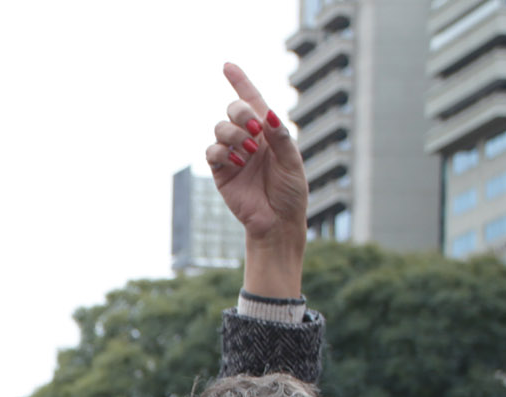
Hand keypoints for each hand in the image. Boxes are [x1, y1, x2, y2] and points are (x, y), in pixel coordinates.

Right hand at [209, 62, 306, 298]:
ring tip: (249, 152)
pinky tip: (237, 163)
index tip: (227, 65)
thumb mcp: (293, 162)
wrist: (277, 222)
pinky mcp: (220, 172)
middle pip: (233, 109)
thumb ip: (281, 137)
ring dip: (234, 135)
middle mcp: (248, 139)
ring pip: (220, 129)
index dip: (239, 81)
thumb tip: (269, 114)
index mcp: (269, 131)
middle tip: (255, 129)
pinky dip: (222, 153)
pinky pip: (212, 152)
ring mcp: (232, 155)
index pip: (252, 101)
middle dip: (240, 112)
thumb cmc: (290, 192)